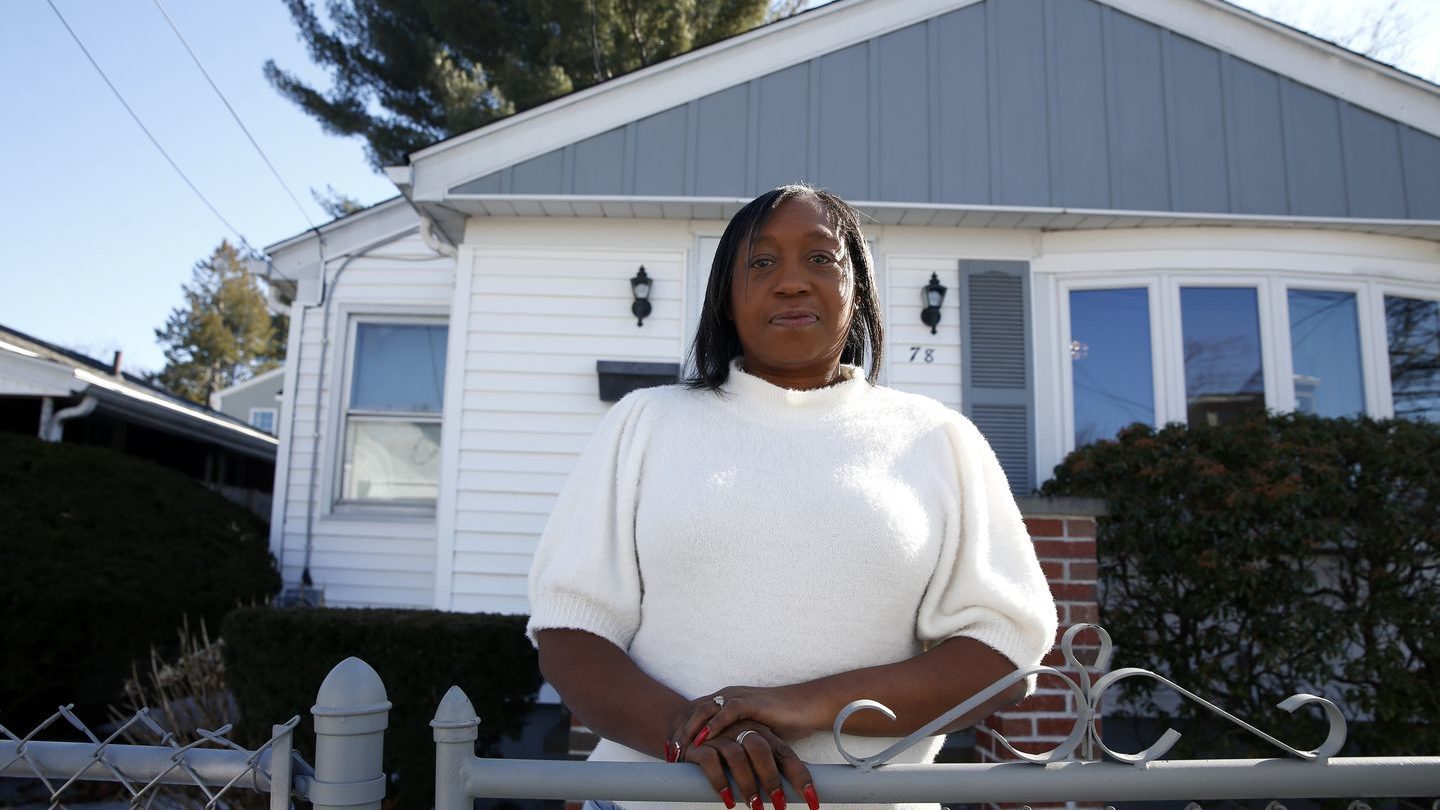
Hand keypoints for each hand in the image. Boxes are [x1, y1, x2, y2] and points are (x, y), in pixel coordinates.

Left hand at [676, 686, 823, 747]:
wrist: (806, 707)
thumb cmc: (782, 721)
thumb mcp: (751, 731)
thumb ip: (735, 739)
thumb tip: (722, 760)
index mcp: (725, 700)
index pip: (694, 713)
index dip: (680, 731)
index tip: (669, 751)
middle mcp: (728, 695)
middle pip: (693, 710)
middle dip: (679, 732)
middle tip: (669, 752)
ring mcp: (739, 697)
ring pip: (705, 710)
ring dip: (691, 730)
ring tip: (680, 749)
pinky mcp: (751, 702)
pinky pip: (727, 710)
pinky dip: (714, 725)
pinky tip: (704, 740)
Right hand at [680, 720, 818, 809]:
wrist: (686, 726)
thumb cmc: (725, 746)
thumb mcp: (750, 752)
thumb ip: (769, 767)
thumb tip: (791, 794)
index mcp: (761, 733)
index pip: (784, 753)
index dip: (799, 776)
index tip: (812, 801)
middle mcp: (741, 730)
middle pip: (761, 750)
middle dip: (772, 779)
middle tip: (779, 805)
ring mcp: (719, 736)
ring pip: (737, 757)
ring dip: (747, 784)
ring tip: (755, 807)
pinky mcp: (698, 745)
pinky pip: (710, 761)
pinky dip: (719, 781)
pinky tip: (728, 799)